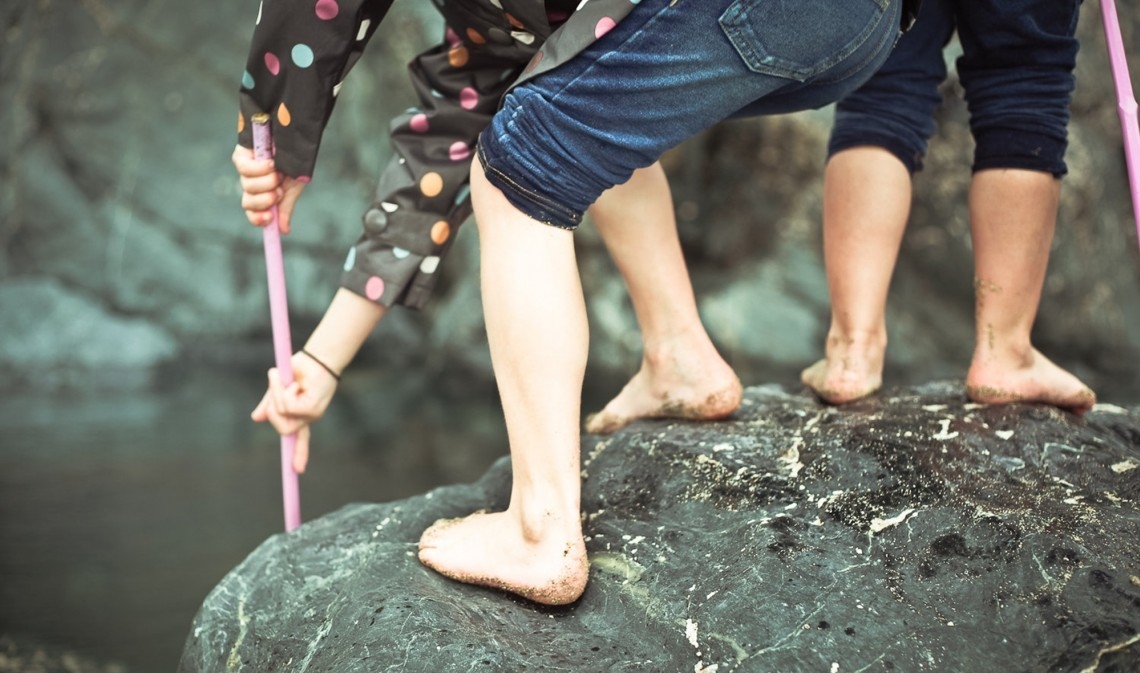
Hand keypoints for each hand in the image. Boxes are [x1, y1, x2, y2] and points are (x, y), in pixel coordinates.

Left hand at [232, 144, 305, 233]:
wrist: (294, 137)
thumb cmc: (295, 162)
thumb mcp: (293, 188)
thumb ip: (285, 209)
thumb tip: (284, 231)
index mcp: (264, 194)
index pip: (253, 213)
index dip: (258, 218)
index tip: (268, 218)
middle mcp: (252, 184)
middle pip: (248, 203)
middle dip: (265, 200)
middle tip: (278, 192)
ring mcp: (245, 170)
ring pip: (247, 187)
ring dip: (266, 183)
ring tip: (277, 173)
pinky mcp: (241, 155)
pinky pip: (244, 169)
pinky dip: (259, 169)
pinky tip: (270, 163)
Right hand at [250, 351, 338, 472]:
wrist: (316, 356)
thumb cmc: (300, 368)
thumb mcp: (279, 387)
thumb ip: (269, 403)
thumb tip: (256, 419)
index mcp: (303, 415)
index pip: (301, 438)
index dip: (299, 454)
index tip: (298, 470)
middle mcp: (309, 417)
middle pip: (282, 428)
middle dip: (272, 408)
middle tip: (275, 383)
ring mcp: (312, 414)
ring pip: (282, 414)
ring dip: (277, 393)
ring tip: (285, 378)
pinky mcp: (312, 408)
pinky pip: (288, 407)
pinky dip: (284, 391)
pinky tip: (295, 382)